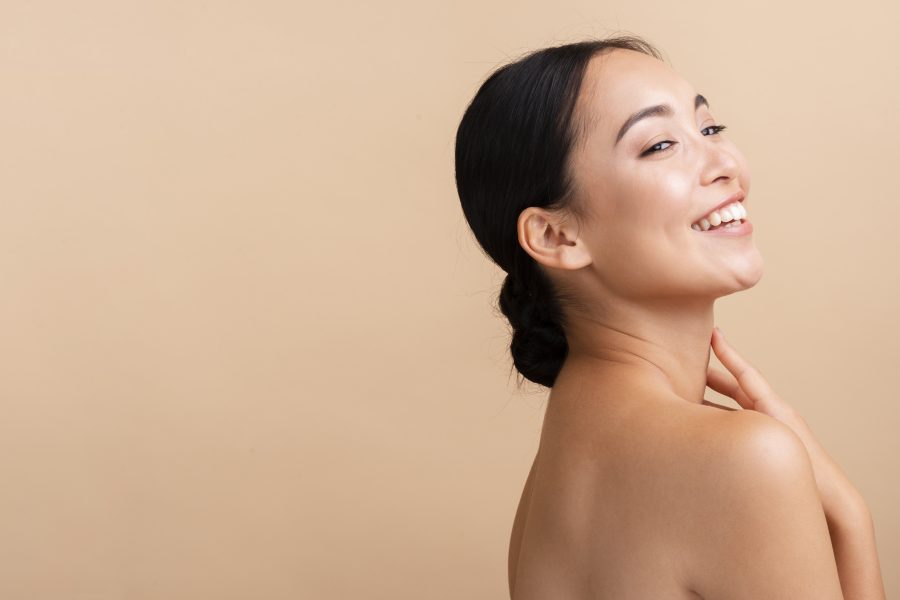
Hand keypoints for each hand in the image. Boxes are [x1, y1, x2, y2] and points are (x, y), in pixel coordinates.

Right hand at [706, 326, 866, 525]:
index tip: (712, 333)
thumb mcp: (775, 444)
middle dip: (712, 375)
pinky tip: (702, 429)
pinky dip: (718, 422)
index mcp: (775, 409)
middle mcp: (771, 415)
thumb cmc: (809, 476)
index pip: (745, 374)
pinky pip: (737, 426)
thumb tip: (710, 418)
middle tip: (687, 363)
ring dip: (711, 401)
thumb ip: (744, 428)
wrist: (833, 503)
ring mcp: (769, 430)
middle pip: (735, 388)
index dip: (727, 353)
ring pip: (733, 408)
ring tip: (684, 396)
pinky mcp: (767, 446)